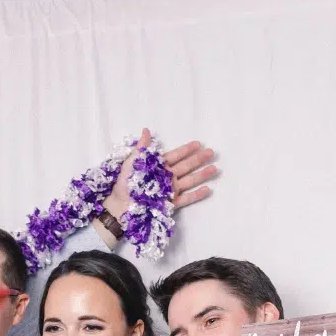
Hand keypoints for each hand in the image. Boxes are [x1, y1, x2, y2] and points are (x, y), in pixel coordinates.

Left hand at [102, 128, 218, 219]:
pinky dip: (196, 195)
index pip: (176, 155)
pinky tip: (207, 189)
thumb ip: (142, 148)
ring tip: (214, 169)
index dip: (186, 149)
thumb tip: (146, 130)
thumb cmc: (124, 183)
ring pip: (189, 181)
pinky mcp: (170, 203)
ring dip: (202, 175)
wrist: (120, 205)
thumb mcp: (131, 162)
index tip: (198, 143)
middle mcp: (166, 177)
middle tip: (212, 152)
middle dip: (199, 159)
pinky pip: (185, 199)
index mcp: (158, 166)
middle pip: (186, 167)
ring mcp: (169, 190)